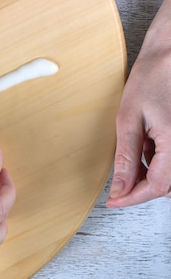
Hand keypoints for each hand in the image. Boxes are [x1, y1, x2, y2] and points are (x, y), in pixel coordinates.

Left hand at [107, 0, 170, 207]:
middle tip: (117, 180)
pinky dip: (159, 156)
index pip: (157, 187)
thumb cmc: (153, 77)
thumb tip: (119, 188)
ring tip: (134, 144)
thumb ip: (126, 156)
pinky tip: (146, 138)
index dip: (132, 198)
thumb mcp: (129, 117)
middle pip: (168, 184)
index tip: (112, 202)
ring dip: (150, 170)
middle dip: (141, 185)